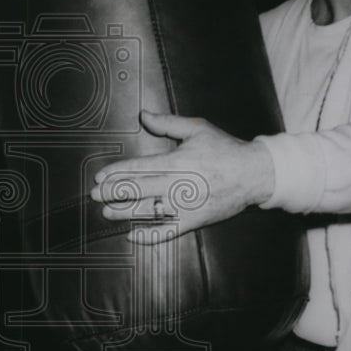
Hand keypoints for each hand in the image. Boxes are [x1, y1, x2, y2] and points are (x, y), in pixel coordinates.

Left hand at [90, 110, 274, 236]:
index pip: (141, 168)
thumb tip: (144, 115)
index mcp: (179, 161)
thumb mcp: (197, 129)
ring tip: (107, 213)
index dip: (117, 173)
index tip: (100, 177)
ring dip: (126, 214)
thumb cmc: (226, 150)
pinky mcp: (195, 220)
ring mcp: (187, 205)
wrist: (255, 174)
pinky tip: (133, 234)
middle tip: (95, 196)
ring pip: (150, 212)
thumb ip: (167, 123)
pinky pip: (168, 231)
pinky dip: (150, 235)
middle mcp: (181, 184)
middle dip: (115, 193)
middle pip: (140, 190)